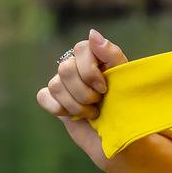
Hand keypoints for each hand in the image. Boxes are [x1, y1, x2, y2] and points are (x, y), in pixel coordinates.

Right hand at [37, 28, 129, 171]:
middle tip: (99, 102)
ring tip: (92, 113)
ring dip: (76, 104)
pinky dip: (58, 107)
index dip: (90, 70)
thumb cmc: (128, 106)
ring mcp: (64, 83)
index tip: (105, 87)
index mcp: (97, 57)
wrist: (121, 139)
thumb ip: (111, 55)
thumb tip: (92, 33)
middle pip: (65, 69)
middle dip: (84, 91)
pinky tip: (72, 115)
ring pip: (55, 84)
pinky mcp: (54, 100)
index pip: (81, 48)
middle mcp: (78, 66)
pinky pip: (43, 96)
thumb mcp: (124, 79)